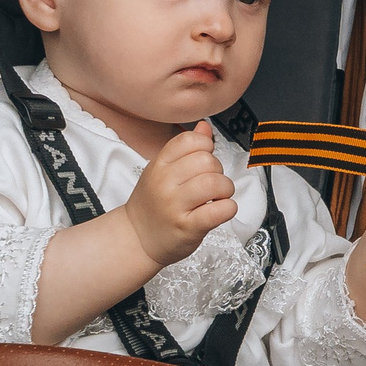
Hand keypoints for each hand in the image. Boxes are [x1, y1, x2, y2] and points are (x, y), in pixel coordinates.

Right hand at [125, 121, 238, 266]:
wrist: (136, 239)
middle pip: (206, 160)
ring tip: (217, 197)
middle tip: (212, 184)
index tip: (204, 162)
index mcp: (159, 165)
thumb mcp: (162, 171)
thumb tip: (205, 127)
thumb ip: (185, 149)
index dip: (206, 148)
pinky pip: (220, 210)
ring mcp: (175, 206)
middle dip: (218, 171)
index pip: (190, 140)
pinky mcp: (188, 227)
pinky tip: (220, 210)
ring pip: (215, 183)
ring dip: (225, 190)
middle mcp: (165, 183)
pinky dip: (228, 208)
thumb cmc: (153, 204)